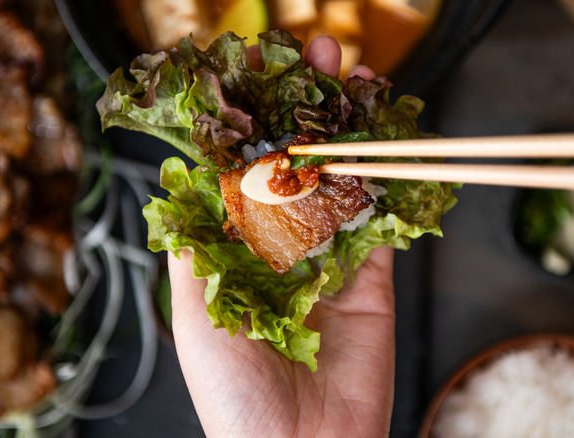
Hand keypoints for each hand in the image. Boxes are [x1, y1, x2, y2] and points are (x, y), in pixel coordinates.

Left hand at [169, 36, 393, 436]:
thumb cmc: (234, 391)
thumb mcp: (196, 311)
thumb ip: (197, 243)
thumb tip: (187, 178)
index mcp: (235, 251)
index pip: (246, 168)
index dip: (256, 117)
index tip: (263, 71)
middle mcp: (282, 249)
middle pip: (298, 164)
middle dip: (310, 109)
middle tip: (323, 57)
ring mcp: (329, 261)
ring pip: (343, 181)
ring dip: (351, 130)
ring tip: (359, 81)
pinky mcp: (372, 279)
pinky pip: (381, 222)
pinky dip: (386, 180)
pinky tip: (387, 140)